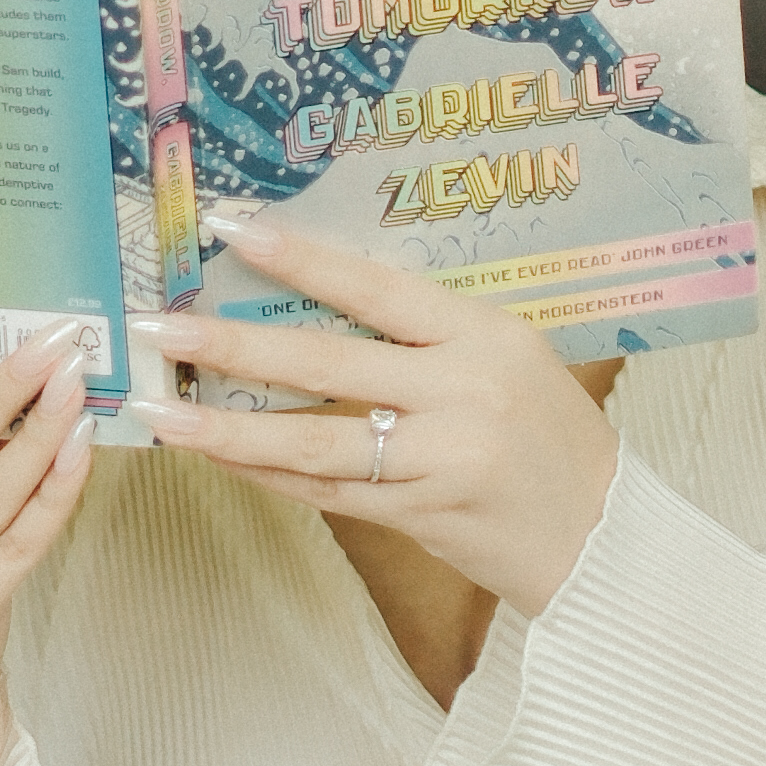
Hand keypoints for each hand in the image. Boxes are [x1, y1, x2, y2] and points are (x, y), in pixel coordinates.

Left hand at [136, 210, 618, 617]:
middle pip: (327, 364)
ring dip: (231, 429)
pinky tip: (220, 457)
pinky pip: (327, 493)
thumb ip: (428, 333)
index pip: (375, 288)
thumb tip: (322, 298)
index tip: (231, 229)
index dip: (300, 257)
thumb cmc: (552, 434)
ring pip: (315, 441)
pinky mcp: (420, 516)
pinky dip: (269, 474)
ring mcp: (439, 460)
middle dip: (235, 347)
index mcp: (482, 335)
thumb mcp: (508, 357)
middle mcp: (461, 393)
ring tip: (164, 414)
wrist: (601, 536)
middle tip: (164, 329)